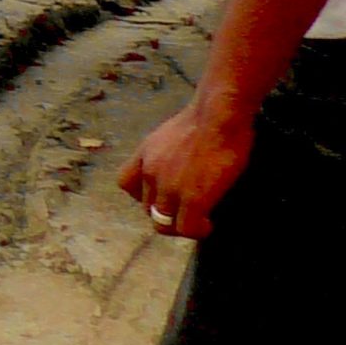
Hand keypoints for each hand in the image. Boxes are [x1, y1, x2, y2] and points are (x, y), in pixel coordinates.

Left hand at [117, 100, 253, 239]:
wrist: (219, 113)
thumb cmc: (207, 115)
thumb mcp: (173, 131)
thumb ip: (168, 152)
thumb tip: (182, 163)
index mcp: (146, 153)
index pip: (126, 183)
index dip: (143, 194)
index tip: (162, 196)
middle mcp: (150, 171)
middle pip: (147, 207)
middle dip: (166, 213)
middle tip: (187, 214)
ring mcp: (169, 187)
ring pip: (162, 223)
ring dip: (180, 226)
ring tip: (197, 223)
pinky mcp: (192, 199)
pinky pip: (187, 228)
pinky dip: (197, 231)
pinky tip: (208, 225)